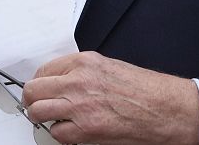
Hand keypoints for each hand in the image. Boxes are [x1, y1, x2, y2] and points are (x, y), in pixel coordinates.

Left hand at [23, 51, 198, 144]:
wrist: (165, 108)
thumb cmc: (145, 90)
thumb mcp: (110, 67)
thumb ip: (83, 72)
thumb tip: (63, 81)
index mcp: (85, 63)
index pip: (43, 70)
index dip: (40, 82)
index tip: (41, 89)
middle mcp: (78, 81)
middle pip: (33, 89)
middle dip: (33, 99)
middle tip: (38, 105)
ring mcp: (79, 106)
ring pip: (38, 111)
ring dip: (42, 117)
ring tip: (51, 119)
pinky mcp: (85, 130)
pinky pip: (57, 134)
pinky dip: (61, 135)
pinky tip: (72, 131)